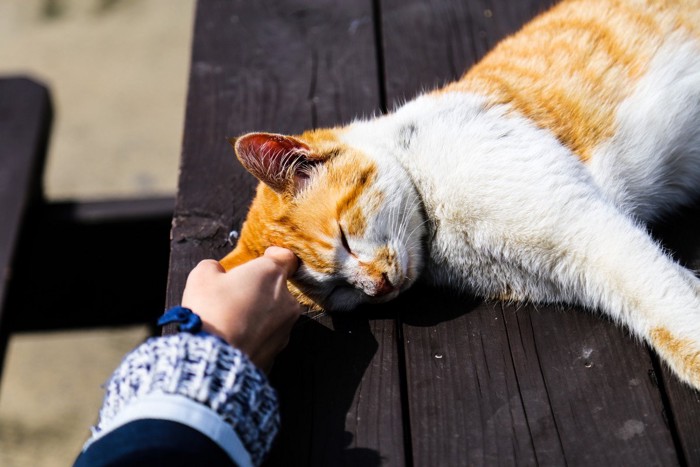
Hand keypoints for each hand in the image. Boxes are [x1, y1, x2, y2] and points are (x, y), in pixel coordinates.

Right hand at [181, 247, 301, 370]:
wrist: (213, 359)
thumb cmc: (210, 311)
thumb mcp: (202, 276)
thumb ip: (214, 267)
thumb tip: (218, 272)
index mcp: (271, 274)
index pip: (286, 258)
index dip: (273, 256)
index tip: (262, 259)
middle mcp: (287, 300)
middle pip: (277, 289)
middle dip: (260, 290)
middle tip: (234, 297)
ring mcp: (285, 328)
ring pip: (274, 315)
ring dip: (259, 315)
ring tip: (232, 322)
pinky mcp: (278, 352)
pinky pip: (266, 338)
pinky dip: (255, 337)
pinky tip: (235, 339)